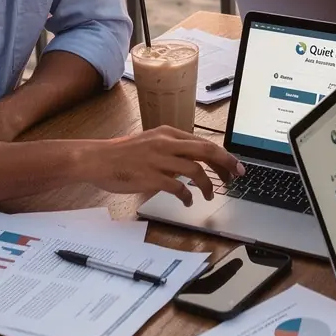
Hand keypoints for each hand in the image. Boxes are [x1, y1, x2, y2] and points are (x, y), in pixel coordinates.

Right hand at [81, 126, 243, 206]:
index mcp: (169, 133)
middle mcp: (167, 143)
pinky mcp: (151, 177)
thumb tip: (194, 160)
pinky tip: (188, 201)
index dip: (223, 155)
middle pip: (206, 151)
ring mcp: (159, 160)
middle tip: (236, 176)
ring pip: (196, 170)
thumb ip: (172, 148)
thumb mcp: (152, 142)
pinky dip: (188, 196)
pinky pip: (178, 187)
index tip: (234, 166)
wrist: (98, 159)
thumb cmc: (123, 153)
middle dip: (226, 164)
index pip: (204, 142)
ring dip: (208, 185)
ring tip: (211, 195)